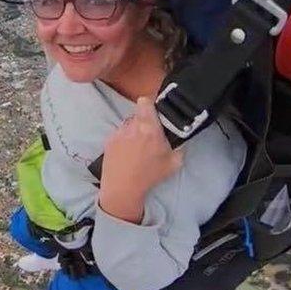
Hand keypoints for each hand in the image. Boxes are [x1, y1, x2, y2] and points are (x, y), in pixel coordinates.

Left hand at [98, 97, 183, 222]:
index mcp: (149, 128)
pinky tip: (128, 153)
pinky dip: (124, 139)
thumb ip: (180, 146)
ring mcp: (118, 132)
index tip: (155, 111)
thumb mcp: (174, 163)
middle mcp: (132, 126)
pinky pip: (119, 133)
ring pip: (128, 124)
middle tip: (150, 134)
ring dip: (134, 130)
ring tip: (138, 146)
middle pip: (138, 114)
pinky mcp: (109, 140)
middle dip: (144, 121)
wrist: (123, 188)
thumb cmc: (149, 176)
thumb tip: (181, 138)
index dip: (150, 104)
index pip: (145, 101)